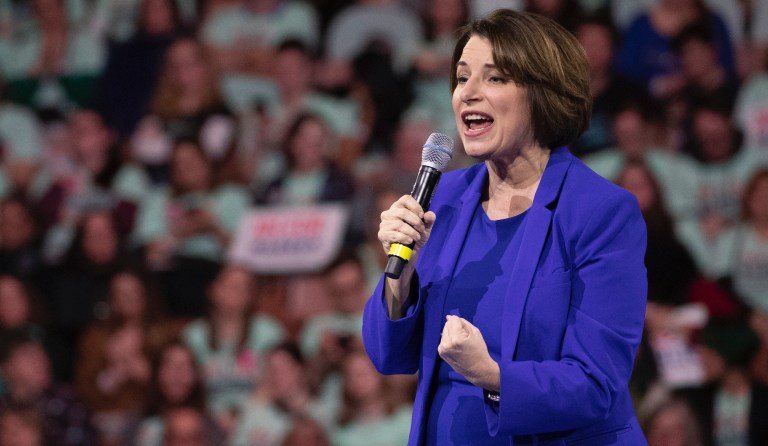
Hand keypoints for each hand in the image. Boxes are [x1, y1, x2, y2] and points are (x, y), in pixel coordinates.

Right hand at [378, 195, 435, 317]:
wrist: (410, 254)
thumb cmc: (416, 237)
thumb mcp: (426, 228)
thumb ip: (429, 220)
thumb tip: (429, 215)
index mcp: (399, 207)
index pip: (406, 199)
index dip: (415, 207)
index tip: (422, 216)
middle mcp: (389, 213)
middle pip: (403, 212)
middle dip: (416, 222)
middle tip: (421, 230)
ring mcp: (384, 224)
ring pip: (398, 223)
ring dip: (411, 232)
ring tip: (416, 237)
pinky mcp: (382, 235)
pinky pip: (393, 234)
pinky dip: (403, 238)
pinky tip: (409, 241)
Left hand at [438, 315, 499, 390]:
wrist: (477, 369)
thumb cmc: (479, 350)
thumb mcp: (475, 332)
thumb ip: (463, 322)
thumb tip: (450, 317)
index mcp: (457, 338)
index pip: (453, 320)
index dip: (459, 322)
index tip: (465, 329)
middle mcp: (447, 343)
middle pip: (447, 325)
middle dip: (454, 327)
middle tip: (464, 336)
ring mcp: (443, 348)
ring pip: (444, 331)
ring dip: (451, 333)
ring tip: (460, 342)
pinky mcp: (441, 352)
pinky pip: (443, 339)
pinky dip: (448, 339)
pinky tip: (455, 346)